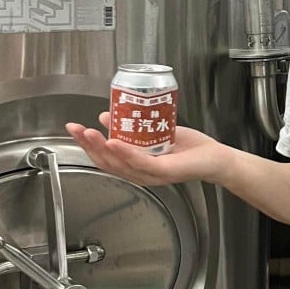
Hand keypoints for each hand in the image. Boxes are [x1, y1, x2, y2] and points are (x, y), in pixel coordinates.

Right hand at [66, 112, 227, 186]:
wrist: (215, 158)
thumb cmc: (190, 149)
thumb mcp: (155, 132)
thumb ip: (132, 127)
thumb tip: (108, 114)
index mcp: (135, 165)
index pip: (105, 158)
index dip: (86, 144)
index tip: (74, 129)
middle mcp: (140, 172)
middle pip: (107, 162)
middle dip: (88, 145)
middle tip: (75, 130)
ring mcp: (152, 174)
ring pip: (120, 163)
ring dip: (102, 148)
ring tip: (89, 134)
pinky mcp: (165, 171)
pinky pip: (141, 162)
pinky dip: (126, 153)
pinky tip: (115, 143)